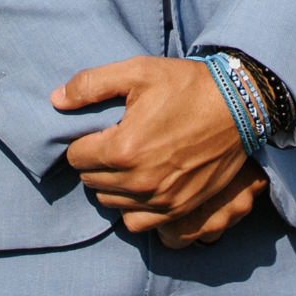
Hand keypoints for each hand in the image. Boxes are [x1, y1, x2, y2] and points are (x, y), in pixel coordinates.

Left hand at [56, 57, 254, 242]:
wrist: (240, 106)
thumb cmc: (187, 85)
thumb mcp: (138, 71)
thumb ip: (91, 84)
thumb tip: (56, 100)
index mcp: (124, 148)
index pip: (76, 157)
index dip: (82, 141)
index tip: (98, 131)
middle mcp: (140, 180)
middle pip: (90, 181)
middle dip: (95, 162)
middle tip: (112, 142)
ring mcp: (161, 199)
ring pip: (110, 202)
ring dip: (111, 185)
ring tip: (126, 162)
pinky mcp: (179, 209)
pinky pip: (137, 223)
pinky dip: (132, 209)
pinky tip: (140, 186)